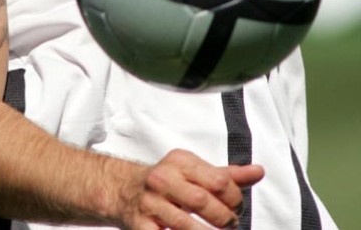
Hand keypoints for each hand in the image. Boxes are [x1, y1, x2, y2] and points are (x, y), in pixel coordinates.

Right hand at [116, 149, 263, 228]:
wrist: (124, 189)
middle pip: (202, 202)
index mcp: (180, 161)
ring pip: (185, 225)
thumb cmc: (170, 181)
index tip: (236, 207)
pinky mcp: (140, 225)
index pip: (218, 180)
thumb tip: (259, 171)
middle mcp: (163, 178)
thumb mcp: (196, 172)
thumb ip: (228, 175)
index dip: (234, 198)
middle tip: (230, 224)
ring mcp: (150, 203)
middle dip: (223, 219)